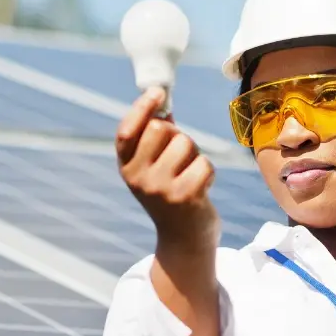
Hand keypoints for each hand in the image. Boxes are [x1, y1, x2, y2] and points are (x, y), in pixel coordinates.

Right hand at [115, 88, 218, 250]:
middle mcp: (138, 178)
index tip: (157, 92)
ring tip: (191, 176)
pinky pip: (204, 163)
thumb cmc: (172, 198)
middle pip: (162, 130)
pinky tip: (202, 188)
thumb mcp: (154, 171)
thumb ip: (155, 140)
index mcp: (127, 168)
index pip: (126, 131)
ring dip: (195, 156)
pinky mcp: (186, 197)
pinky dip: (208, 172)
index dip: (141, 108)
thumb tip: (163, 105)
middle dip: (179, 136)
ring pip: (186, 144)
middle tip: (182, 158)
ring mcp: (161, 189)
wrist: (184, 243)